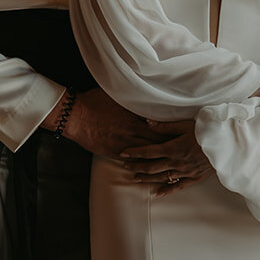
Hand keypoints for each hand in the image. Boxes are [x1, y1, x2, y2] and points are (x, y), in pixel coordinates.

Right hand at [45, 89, 179, 160]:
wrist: (75, 116)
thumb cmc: (94, 101)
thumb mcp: (117, 95)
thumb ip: (134, 97)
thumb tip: (147, 91)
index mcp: (136, 117)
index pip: (161, 126)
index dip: (173, 131)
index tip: (184, 133)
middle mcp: (133, 132)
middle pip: (158, 142)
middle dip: (172, 147)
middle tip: (185, 152)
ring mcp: (124, 144)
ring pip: (147, 154)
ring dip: (160, 158)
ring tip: (174, 163)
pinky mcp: (114, 152)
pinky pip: (132, 160)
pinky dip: (142, 164)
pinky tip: (151, 168)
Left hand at [119, 118, 212, 194]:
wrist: (228, 145)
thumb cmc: (208, 131)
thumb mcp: (186, 124)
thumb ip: (165, 126)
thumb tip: (147, 123)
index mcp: (173, 148)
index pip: (149, 151)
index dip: (134, 152)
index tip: (122, 153)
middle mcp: (177, 162)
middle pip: (152, 166)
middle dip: (137, 166)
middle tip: (125, 166)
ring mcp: (185, 172)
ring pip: (161, 177)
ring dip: (147, 178)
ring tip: (135, 178)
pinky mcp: (195, 177)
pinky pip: (178, 186)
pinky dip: (166, 190)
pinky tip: (157, 194)